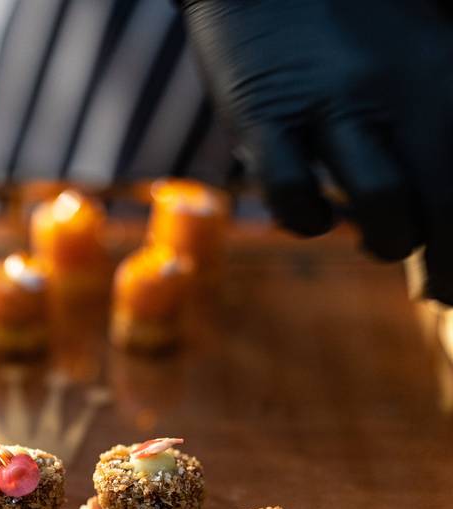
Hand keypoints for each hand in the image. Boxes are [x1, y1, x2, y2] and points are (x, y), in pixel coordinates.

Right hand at [183, 0, 452, 301]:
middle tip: (436, 291)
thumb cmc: (346, 23)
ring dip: (388, 242)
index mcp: (446, 78)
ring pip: (387, 205)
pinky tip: (313, 212)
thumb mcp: (418, 56)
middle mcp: (402, 90)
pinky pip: (293, 195)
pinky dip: (306, 219)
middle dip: (447, 269)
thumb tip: (440, 205)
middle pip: (447, 205)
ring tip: (382, 242)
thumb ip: (436, 122)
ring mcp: (332, 103)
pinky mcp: (266, 115)